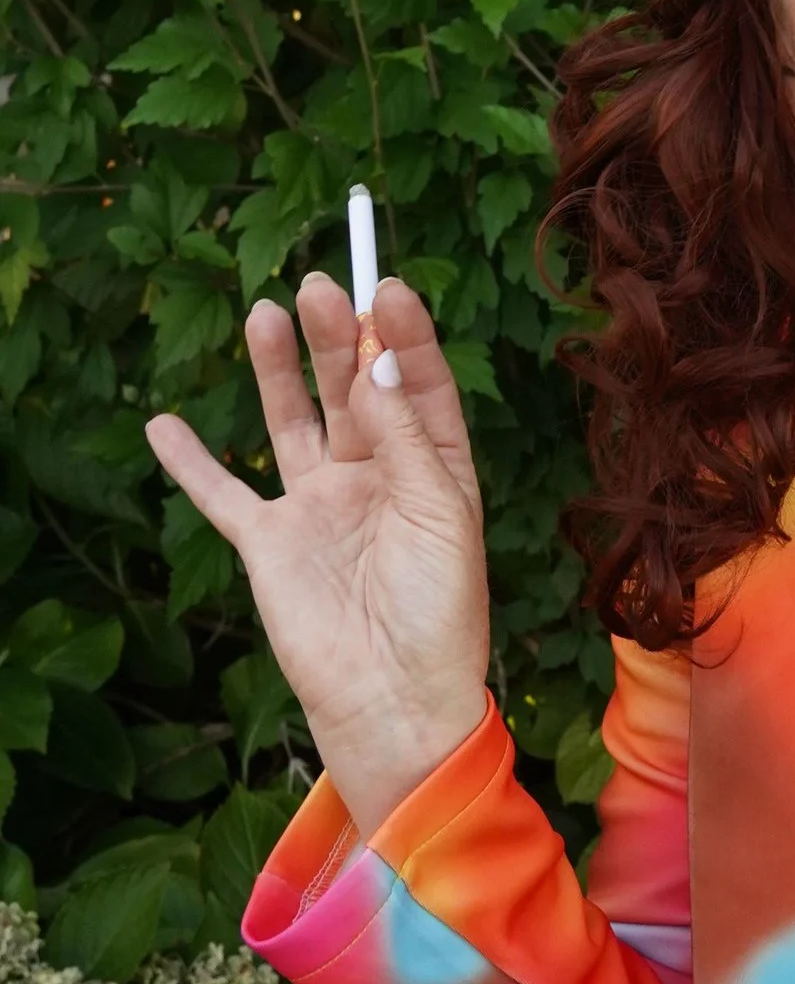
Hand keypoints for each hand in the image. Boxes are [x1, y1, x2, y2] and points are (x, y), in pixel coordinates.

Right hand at [146, 274, 491, 836]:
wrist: (394, 698)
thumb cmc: (440, 614)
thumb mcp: (440, 515)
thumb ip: (407, 439)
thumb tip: (376, 366)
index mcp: (434, 470)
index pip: (418, 386)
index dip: (404, 336)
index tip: (389, 288)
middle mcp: (377, 478)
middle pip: (354, 390)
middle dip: (339, 336)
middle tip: (322, 284)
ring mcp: (319, 507)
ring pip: (294, 421)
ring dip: (280, 368)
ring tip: (268, 310)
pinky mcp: (270, 543)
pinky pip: (221, 494)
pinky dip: (190, 461)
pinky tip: (164, 423)